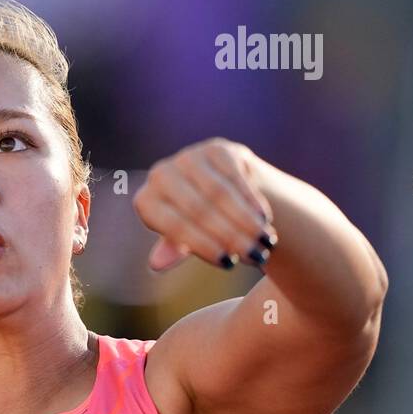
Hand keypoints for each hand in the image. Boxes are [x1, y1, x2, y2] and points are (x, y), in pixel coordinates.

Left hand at [133, 138, 277, 271]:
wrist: (218, 189)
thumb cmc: (197, 223)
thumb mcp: (184, 239)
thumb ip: (174, 249)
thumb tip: (156, 265)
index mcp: (147, 201)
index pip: (176, 226)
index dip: (204, 245)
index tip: (229, 263)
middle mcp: (160, 175)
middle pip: (199, 209)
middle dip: (230, 235)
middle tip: (255, 255)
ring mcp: (187, 158)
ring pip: (220, 193)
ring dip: (245, 220)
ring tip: (265, 241)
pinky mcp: (215, 148)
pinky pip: (236, 177)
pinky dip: (251, 200)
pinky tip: (265, 218)